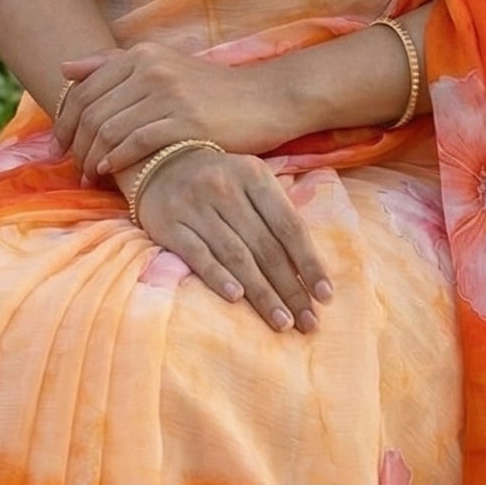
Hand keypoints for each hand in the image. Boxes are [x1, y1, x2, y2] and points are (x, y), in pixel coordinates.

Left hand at [55, 41, 277, 182]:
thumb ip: (113, 65)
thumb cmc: (212, 90)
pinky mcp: (186, 120)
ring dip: (92, 157)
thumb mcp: (163, 65)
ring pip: (109, 129)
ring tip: (89, 177)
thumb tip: (64, 69)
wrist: (267, 98)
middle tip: (71, 168)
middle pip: (92, 111)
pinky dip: (116, 159)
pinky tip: (110, 172)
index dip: (63, 122)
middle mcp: (150, 68)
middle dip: (75, 144)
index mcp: (140, 54)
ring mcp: (169, 94)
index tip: (59, 147)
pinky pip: (136, 142)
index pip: (83, 90)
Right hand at [131, 146, 333, 334]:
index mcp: (255, 177)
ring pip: (236, 256)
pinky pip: (198, 255)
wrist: (160, 162)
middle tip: (308, 321)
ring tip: (281, 321)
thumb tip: (308, 269)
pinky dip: (218, 277)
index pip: (289, 226)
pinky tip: (236, 298)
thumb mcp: (251, 182)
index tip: (325, 296)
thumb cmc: (219, 181)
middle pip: (266, 247)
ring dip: (262, 293)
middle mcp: (226, 188)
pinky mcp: (169, 224)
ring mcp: (195, 206)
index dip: (309, 263)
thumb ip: (277, 214)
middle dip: (290, 288)